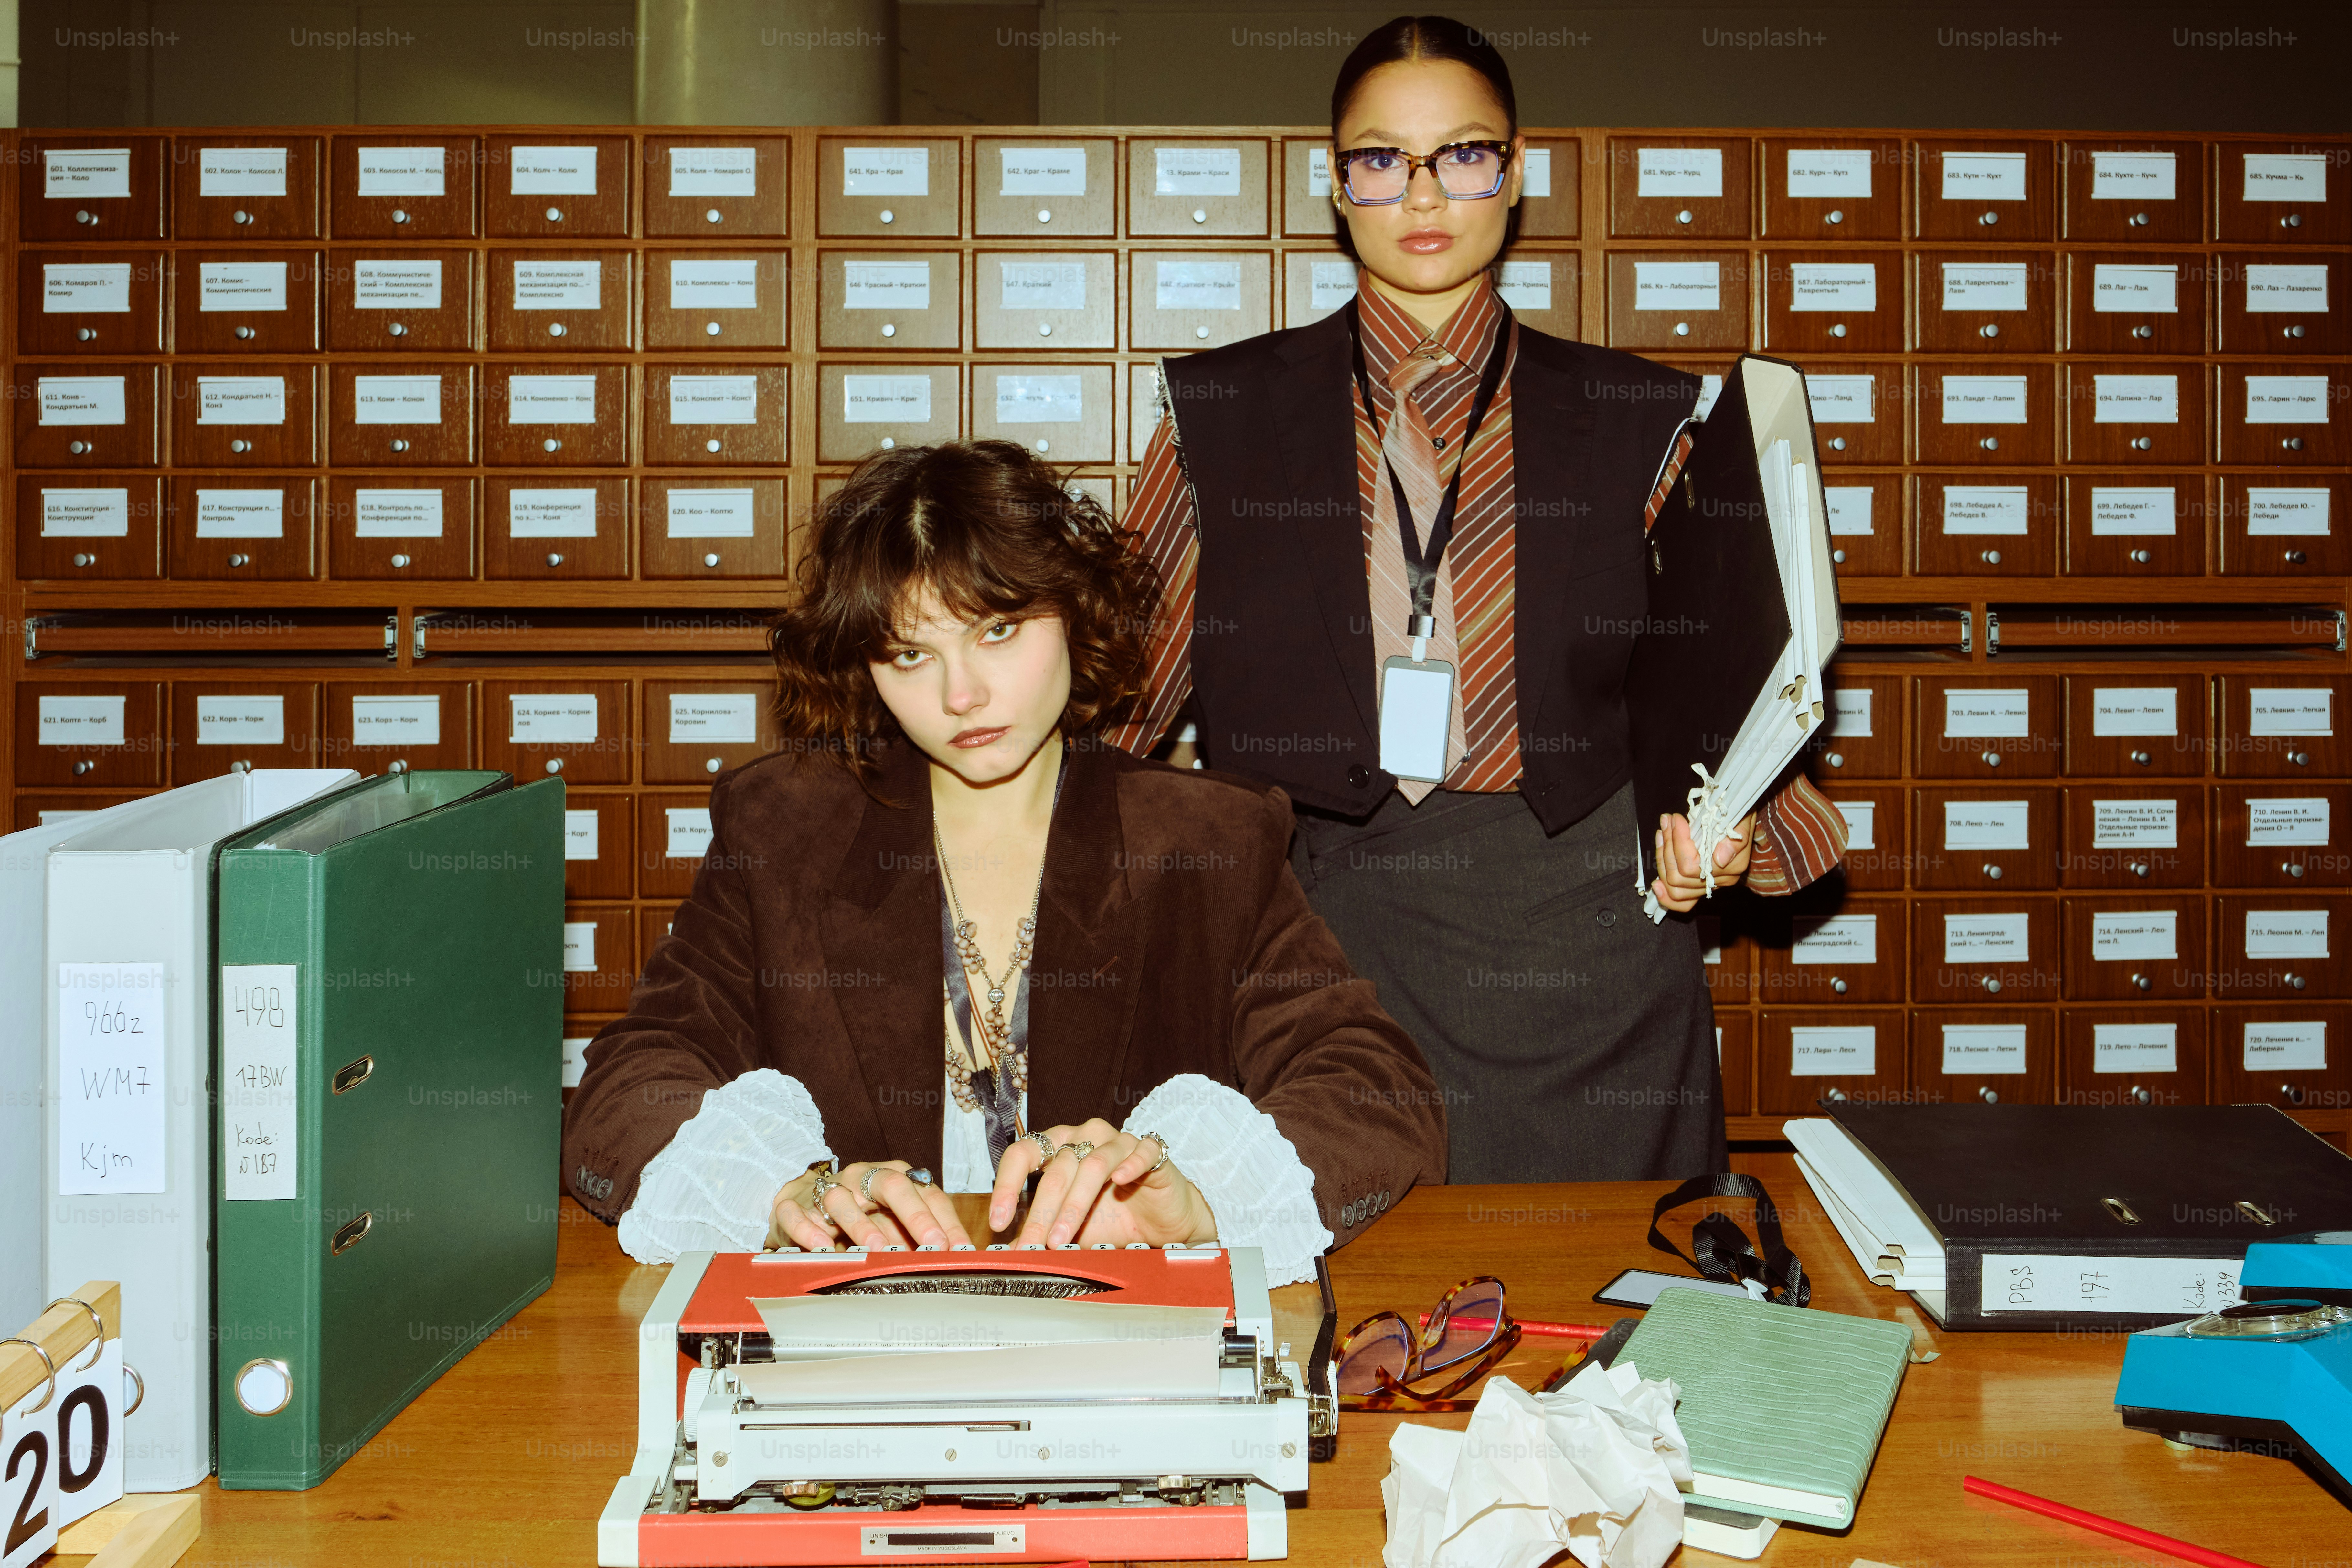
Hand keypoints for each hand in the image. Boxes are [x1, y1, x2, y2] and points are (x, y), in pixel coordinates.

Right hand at [768, 1160, 972, 1251]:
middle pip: (891, 1185)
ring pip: (843, 1199)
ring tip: (877, 1248)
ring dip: (861, 1224)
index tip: (960, 1248)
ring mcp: (828, 1189)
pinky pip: (798, 1213)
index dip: (946, 1221)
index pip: (926, 1192)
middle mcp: (862, 1177)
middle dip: (915, 1215)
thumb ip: (917, 1233)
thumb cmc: (857, 1211)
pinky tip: (822, 1247)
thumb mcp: (891, 1218)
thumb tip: (952, 1257)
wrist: (802, 1199)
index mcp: (892, 1176)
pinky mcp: (794, 1204)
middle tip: (932, 1243)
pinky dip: (808, 1230)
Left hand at [987, 1119, 1216, 1248]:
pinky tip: (1120, 1180)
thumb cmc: (1115, 1219)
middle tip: (1033, 1243)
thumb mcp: (1072, 1231)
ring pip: (1092, 1164)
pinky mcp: (1150, 1151)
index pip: (1023, 1154)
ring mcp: (1118, 1141)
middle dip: (1041, 1211)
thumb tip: (1007, 1254)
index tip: (999, 1221)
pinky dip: (1128, 1165)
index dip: (1007, 1185)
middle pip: (1058, 1168)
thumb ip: (1042, 1235)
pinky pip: (1139, 1151)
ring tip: (1061, 1236)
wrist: (1163, 1223)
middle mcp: (1086, 1137)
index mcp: (1060, 1148)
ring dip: (1074, 1204)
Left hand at [1650, 810, 1754, 913]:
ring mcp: (1708, 885)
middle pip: (1679, 876)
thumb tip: (1720, 858)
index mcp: (1732, 866)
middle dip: (1668, 846)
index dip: (1678, 841)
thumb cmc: (1739, 817)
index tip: (1676, 819)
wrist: (1741, 818)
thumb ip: (1735, 839)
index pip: (1691, 865)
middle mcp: (1720, 880)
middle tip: (1666, 823)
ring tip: (1662, 834)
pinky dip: (1666, 896)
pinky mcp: (1699, 886)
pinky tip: (1656, 885)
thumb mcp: (1743, 820)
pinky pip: (1682, 902)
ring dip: (1663, 859)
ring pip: (1675, 887)